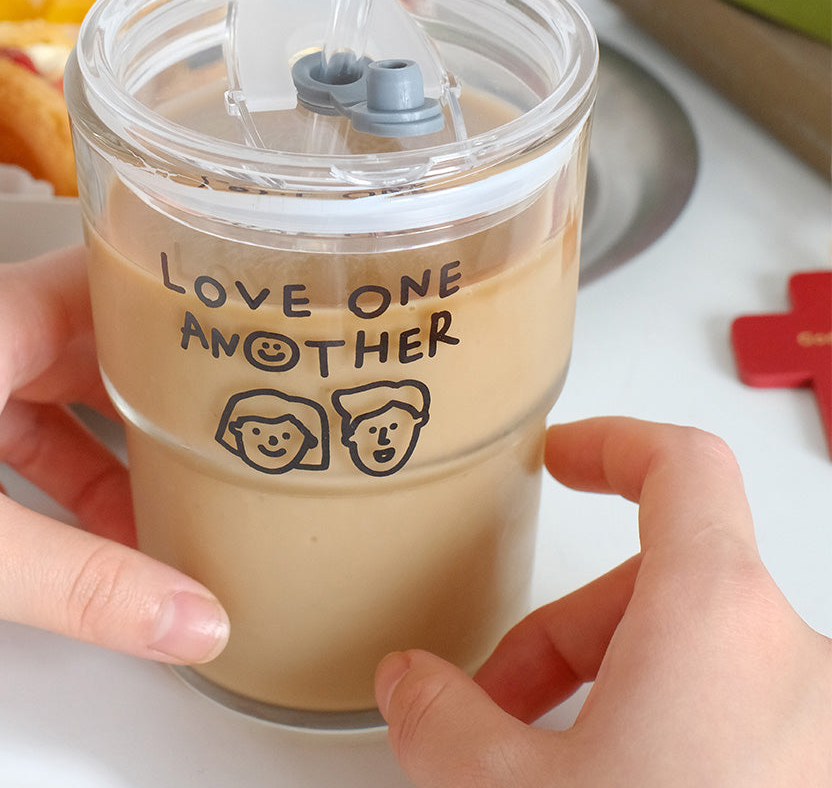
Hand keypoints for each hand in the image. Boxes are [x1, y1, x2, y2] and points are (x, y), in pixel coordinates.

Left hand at [0, 247, 228, 665]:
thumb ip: (84, 584)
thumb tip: (189, 615)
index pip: (117, 279)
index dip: (186, 300)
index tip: (250, 332)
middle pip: (93, 345)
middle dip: (159, 396)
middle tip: (234, 428)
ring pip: (50, 396)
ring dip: (105, 452)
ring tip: (169, 504)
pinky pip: (6, 433)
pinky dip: (50, 476)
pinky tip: (79, 530)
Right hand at [376, 417, 831, 786]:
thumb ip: (442, 721)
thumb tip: (409, 685)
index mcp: (720, 617)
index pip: (680, 467)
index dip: (610, 444)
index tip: (560, 457)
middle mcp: (796, 660)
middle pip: (665, 583)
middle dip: (565, 633)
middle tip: (493, 703)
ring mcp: (819, 728)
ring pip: (699, 660)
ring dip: (610, 694)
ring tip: (540, 769)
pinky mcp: (818, 777)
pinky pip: (741, 720)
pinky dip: (668, 736)